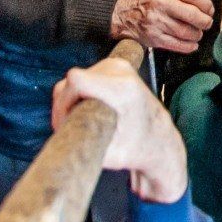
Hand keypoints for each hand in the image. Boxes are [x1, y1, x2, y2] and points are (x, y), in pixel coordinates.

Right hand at [52, 58, 187, 203]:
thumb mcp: (111, 156)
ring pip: (72, 81)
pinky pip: (81, 78)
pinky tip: (88, 110)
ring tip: (82, 122)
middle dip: (64, 107)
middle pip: (70, 83)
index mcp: (122, 89)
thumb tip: (62, 137)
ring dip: (70, 102)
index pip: (76, 81)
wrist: (160, 136)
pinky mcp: (113, 65)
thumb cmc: (137, 149)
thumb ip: (86, 144)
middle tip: (71, 129)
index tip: (64, 124)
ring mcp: (117, 65)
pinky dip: (78, 95)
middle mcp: (120, 71)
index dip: (62, 104)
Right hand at [111, 0, 215, 52]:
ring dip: (197, 34)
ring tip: (198, 33)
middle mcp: (161, 5)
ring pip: (187, 32)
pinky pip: (177, 45)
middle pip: (193, 15)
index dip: (207, 4)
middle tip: (207, 23)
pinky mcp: (154, 38)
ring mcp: (157, 23)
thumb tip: (204, 6)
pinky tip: (192, 44)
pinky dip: (188, 46)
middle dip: (205, 21)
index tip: (209, 9)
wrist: (120, 13)